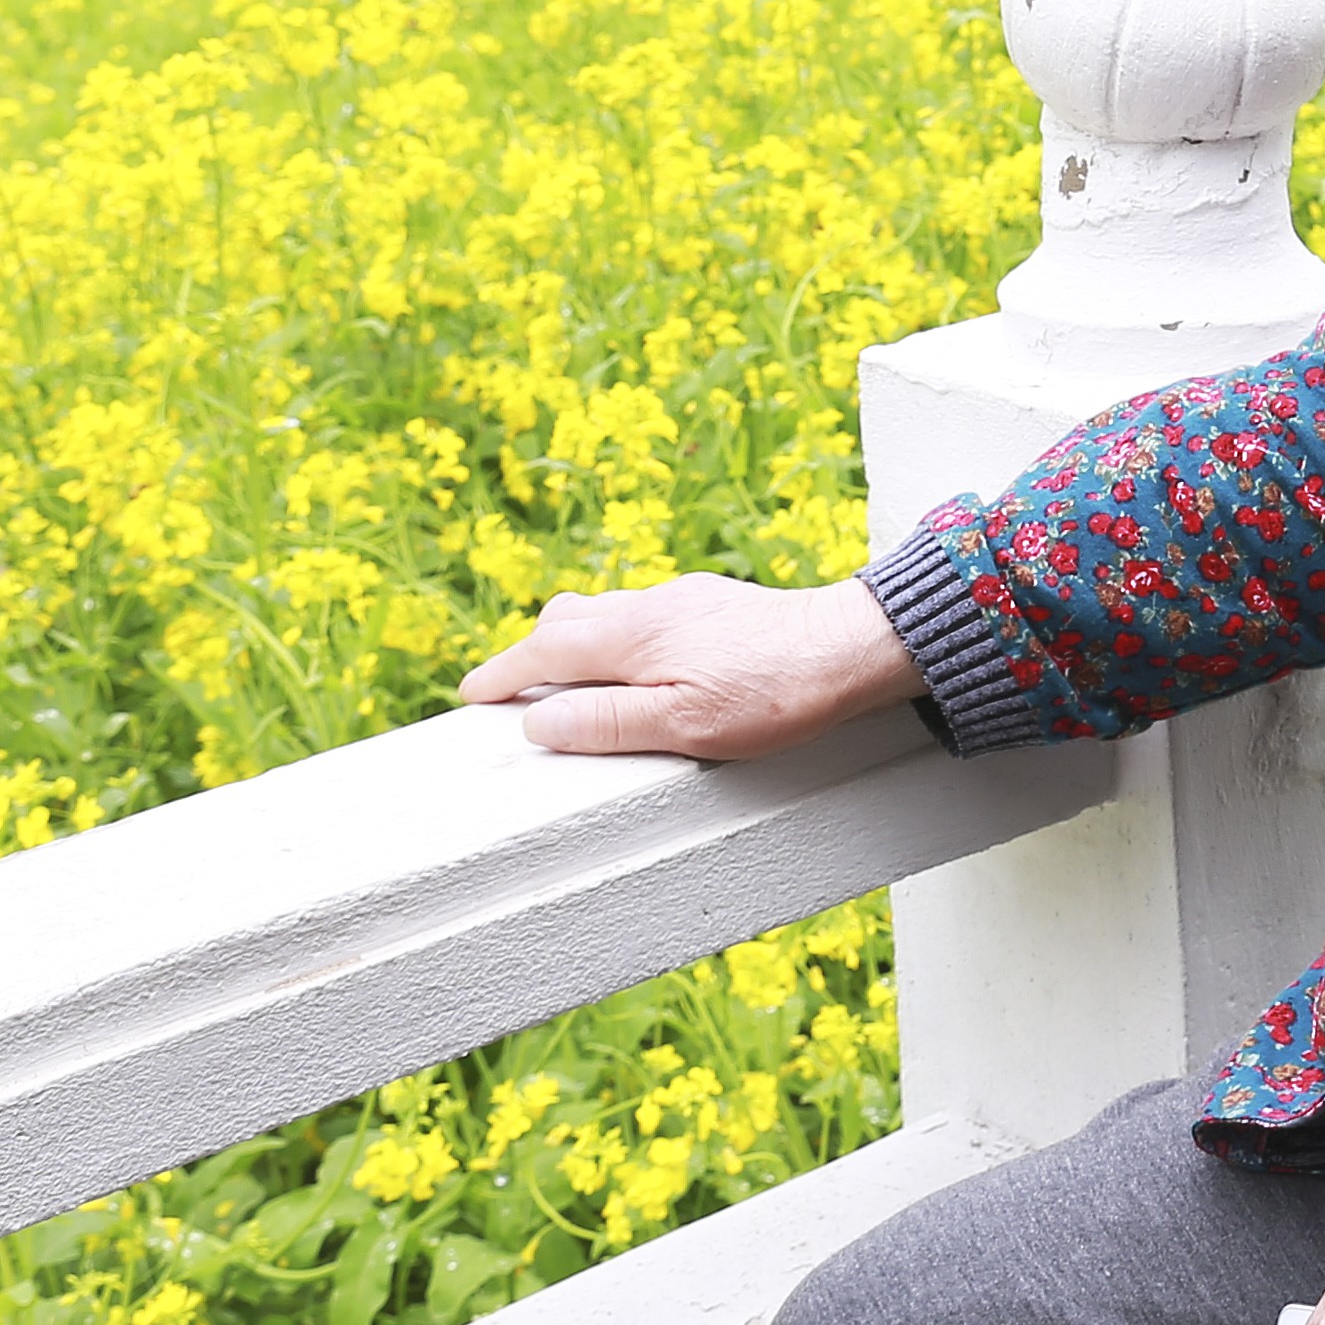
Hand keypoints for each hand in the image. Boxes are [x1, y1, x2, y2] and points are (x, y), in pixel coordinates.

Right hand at [455, 573, 918, 759]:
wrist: (852, 647)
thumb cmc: (774, 694)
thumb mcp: (684, 725)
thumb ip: (607, 723)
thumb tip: (539, 721)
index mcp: (634, 635)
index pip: (545, 650)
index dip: (503, 673)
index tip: (472, 694)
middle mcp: (652, 604)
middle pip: (568, 618)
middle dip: (530, 652)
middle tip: (510, 689)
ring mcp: (685, 599)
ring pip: (606, 609)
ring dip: (574, 640)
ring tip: (566, 679)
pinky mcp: (715, 603)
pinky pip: (643, 611)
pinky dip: (616, 635)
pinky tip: (639, 662)